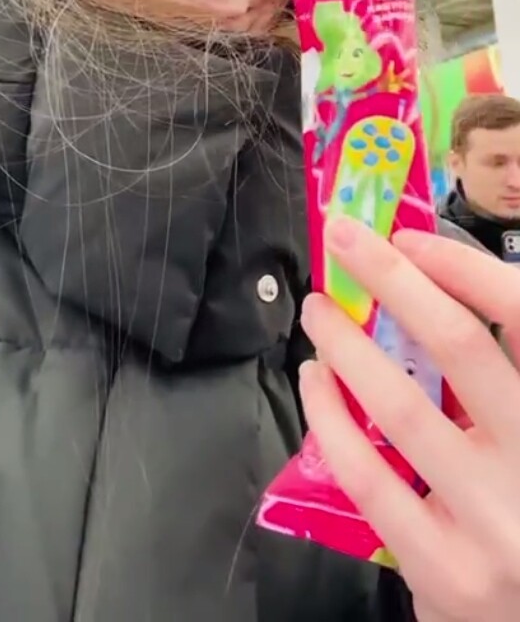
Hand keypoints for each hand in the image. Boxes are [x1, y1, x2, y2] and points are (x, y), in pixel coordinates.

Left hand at [299, 216, 519, 621]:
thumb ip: (496, 377)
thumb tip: (427, 292)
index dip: (466, 269)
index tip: (411, 239)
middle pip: (461, 347)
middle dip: (395, 280)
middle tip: (346, 239)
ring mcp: (495, 522)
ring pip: (402, 407)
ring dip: (348, 345)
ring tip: (318, 310)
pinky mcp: (448, 572)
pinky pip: (369, 478)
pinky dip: (331, 419)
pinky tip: (315, 383)